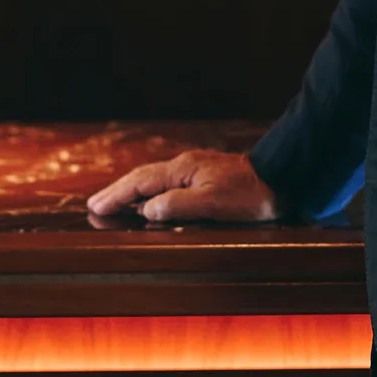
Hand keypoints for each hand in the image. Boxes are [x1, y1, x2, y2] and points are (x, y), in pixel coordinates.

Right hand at [85, 149, 279, 224]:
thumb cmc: (249, 194)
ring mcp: (194, 169)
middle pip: (142, 177)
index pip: (140, 183)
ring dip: (131, 191)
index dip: (116, 196)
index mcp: (183, 170)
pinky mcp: (204, 176)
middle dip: (117, 191)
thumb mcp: (213, 203)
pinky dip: (149, 191)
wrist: (281, 179)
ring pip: (153, 179)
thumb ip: (178, 205)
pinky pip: (166, 182)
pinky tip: (150, 200)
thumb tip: (146, 210)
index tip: (95, 207)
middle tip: (95, 204)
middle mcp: (184, 166)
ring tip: (113, 202)